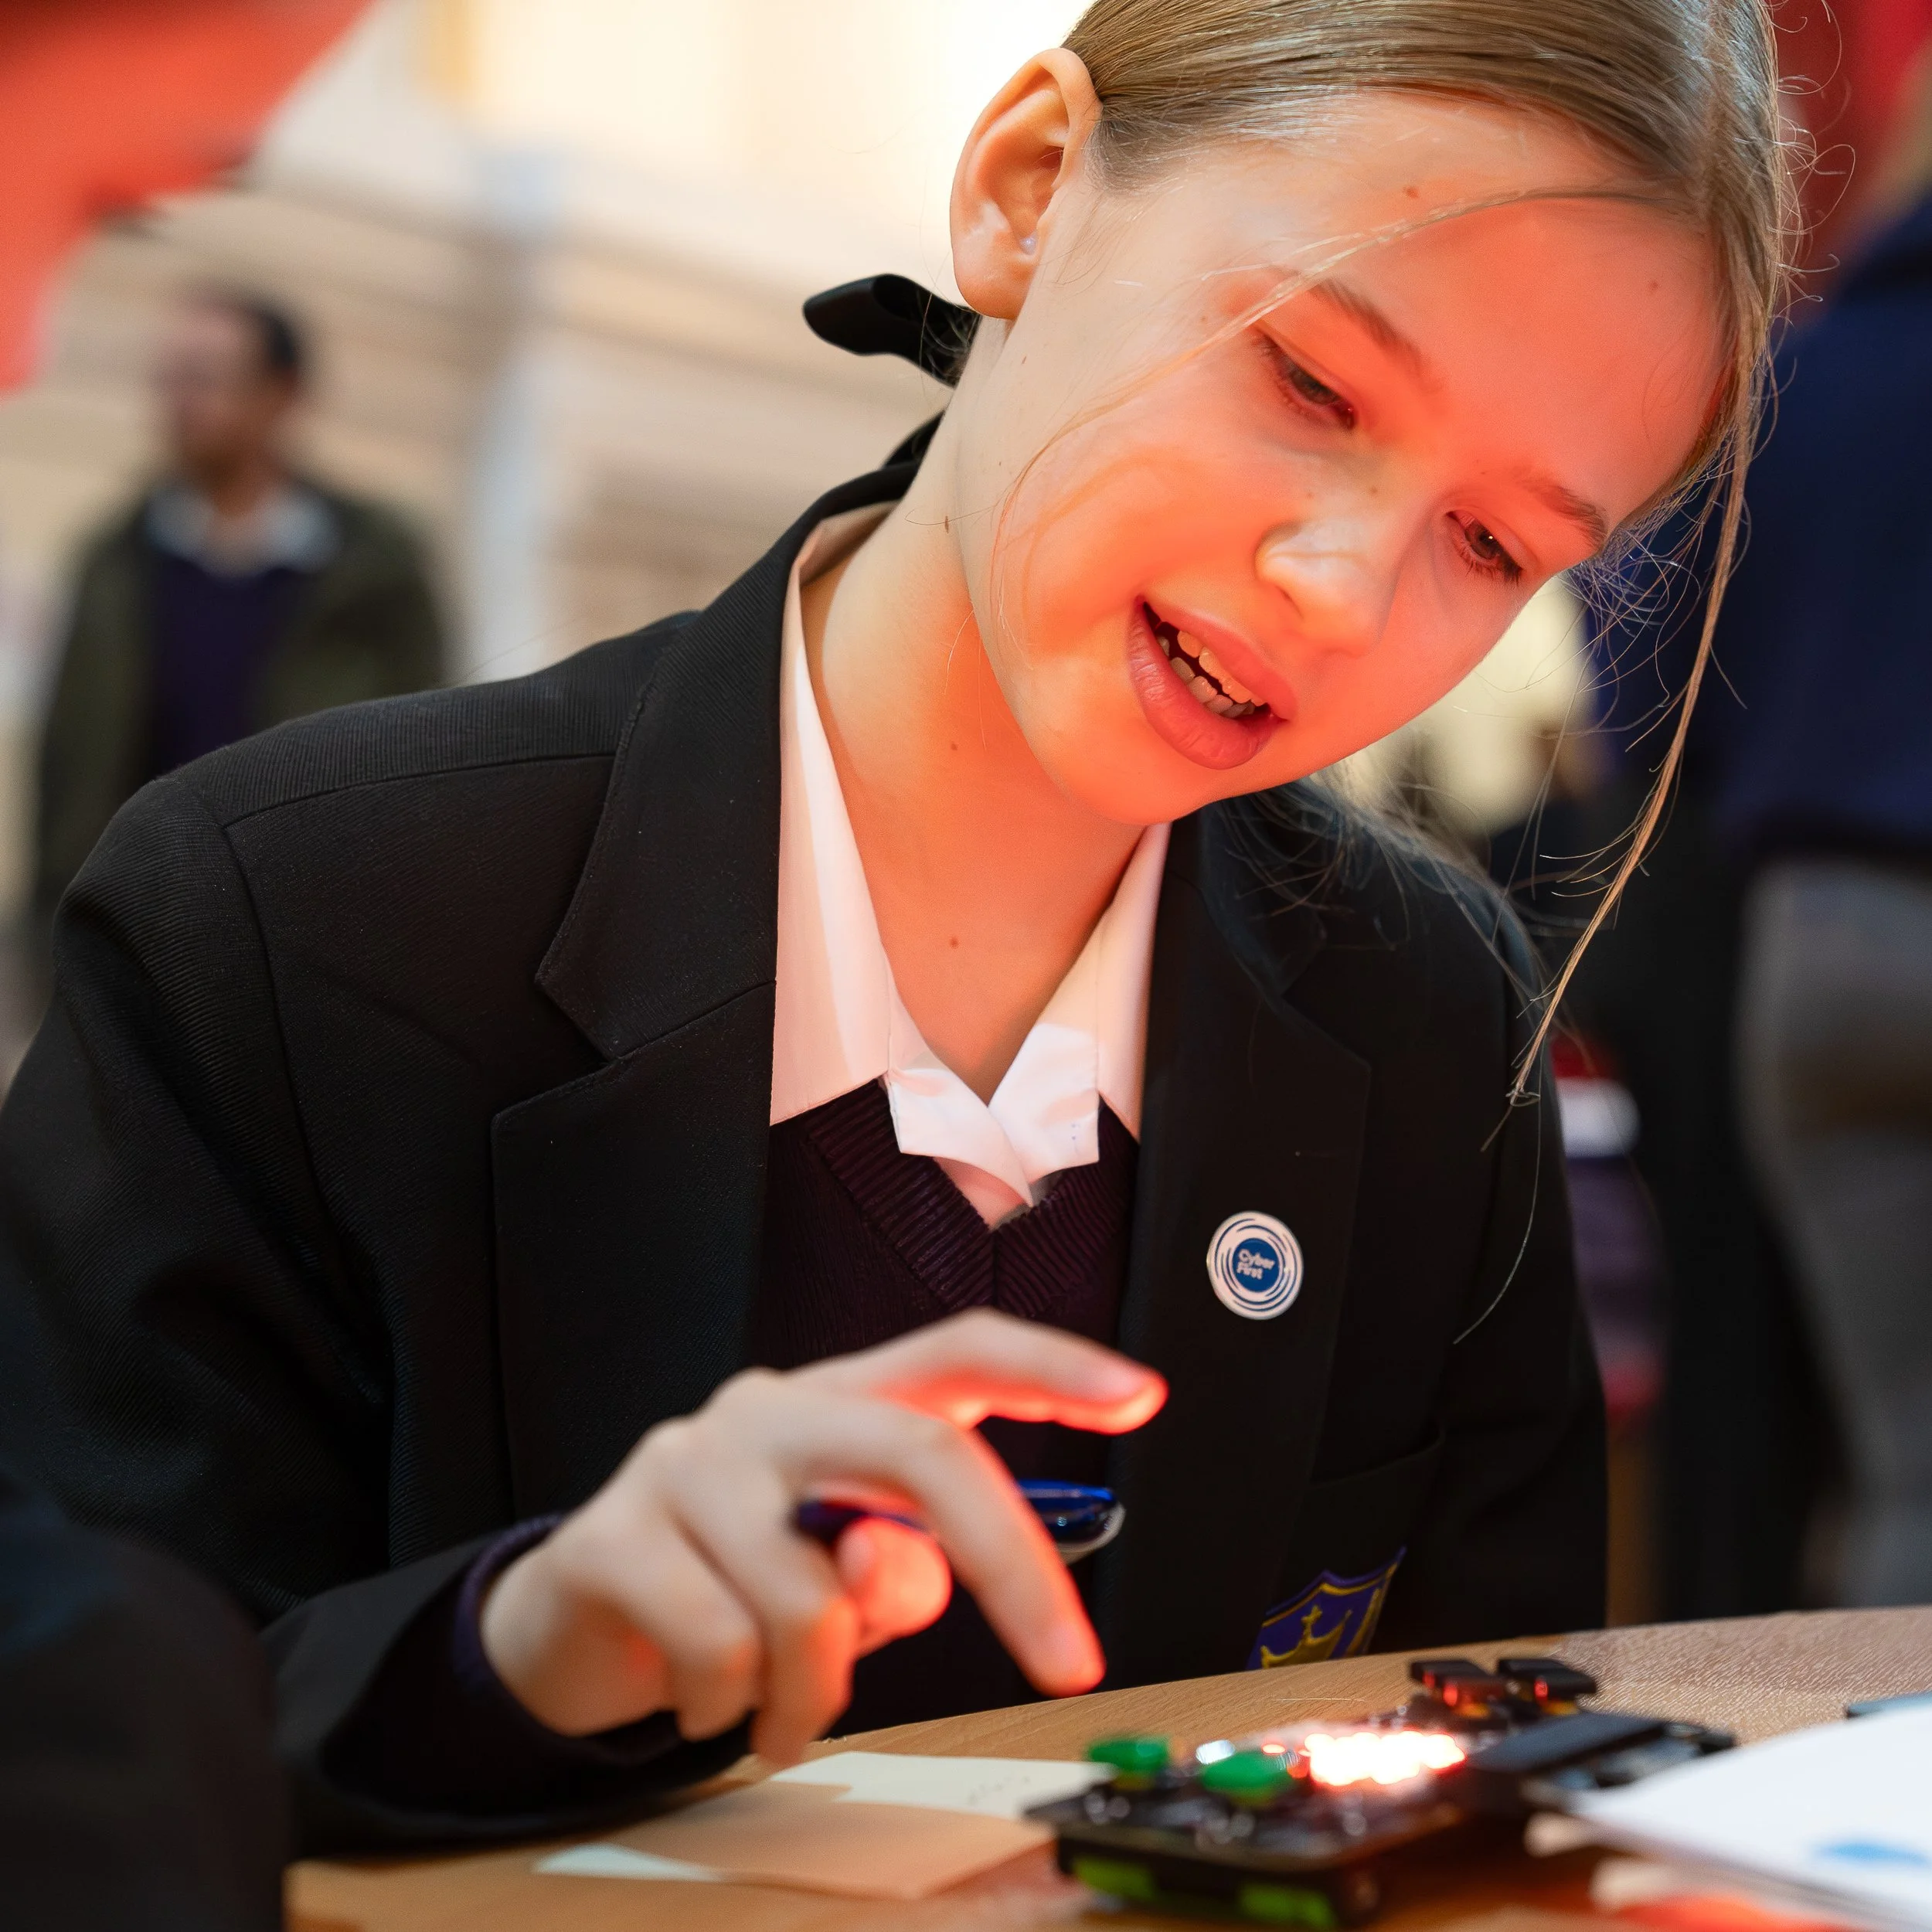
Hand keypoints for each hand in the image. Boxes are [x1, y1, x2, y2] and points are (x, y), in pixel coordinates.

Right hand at [479, 1309, 1165, 1764]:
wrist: (577, 1619)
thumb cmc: (740, 1588)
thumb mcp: (839, 1579)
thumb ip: (895, 1568)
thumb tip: (893, 1564)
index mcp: (842, 1403)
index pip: (957, 1350)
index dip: (1051, 1365)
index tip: (1142, 1396)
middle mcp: (771, 1408)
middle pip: (918, 1452)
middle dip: (1008, 1565)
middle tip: (1070, 1666)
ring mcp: (687, 1460)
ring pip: (813, 1602)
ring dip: (817, 1697)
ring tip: (781, 1706)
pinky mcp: (613, 1534)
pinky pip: (721, 1653)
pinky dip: (734, 1713)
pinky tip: (705, 1699)